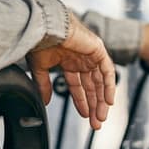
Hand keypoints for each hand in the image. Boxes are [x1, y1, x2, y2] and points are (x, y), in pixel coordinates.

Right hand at [27, 15, 115, 129]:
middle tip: (95, 122)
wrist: (43, 26)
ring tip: (101, 117)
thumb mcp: (40, 68)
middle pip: (92, 86)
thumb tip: (45, 101)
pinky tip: (108, 101)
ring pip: (100, 81)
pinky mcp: (97, 49)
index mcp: (68, 60)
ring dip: (101, 100)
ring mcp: (90, 54)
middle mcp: (81, 58)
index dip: (82, 101)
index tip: (84, 115)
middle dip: (94, 105)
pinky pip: (108, 70)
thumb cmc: (39, 40)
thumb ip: (44, 85)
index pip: (78, 85)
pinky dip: (109, 86)